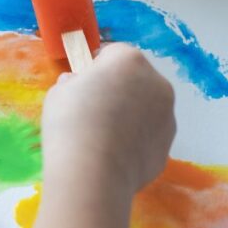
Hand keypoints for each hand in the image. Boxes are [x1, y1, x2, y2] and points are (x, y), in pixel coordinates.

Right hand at [40, 43, 175, 197]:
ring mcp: (167, 116)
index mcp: (130, 60)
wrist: (92, 175)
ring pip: (146, 108)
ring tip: (104, 138)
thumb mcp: (59, 92)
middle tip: (93, 111)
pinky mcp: (168, 146)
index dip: (95, 67)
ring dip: (131, 115)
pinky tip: (114, 156)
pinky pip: (148, 136)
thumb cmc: (71, 123)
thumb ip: (74, 83)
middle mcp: (157, 83)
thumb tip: (78, 87)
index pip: (112, 52)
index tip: (82, 85)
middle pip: (135, 79)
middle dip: (118, 89)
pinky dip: (136, 142)